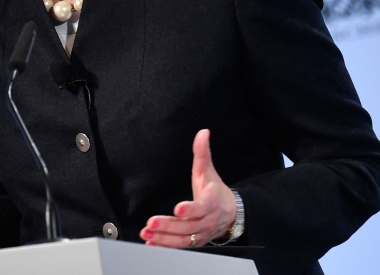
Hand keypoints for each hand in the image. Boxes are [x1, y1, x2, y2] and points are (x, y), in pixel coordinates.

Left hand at [140, 129, 236, 248]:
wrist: (231, 214)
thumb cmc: (215, 191)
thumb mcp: (209, 171)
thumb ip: (203, 153)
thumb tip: (203, 132)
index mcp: (211, 201)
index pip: (201, 207)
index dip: (190, 209)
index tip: (178, 209)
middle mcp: (206, 220)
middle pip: (188, 226)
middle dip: (169, 226)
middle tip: (151, 222)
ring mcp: (201, 233)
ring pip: (183, 239)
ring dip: (164, 238)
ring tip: (147, 234)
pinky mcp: (195, 242)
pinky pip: (181, 246)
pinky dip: (166, 246)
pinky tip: (151, 243)